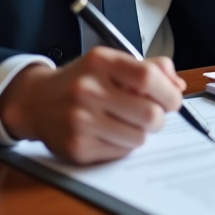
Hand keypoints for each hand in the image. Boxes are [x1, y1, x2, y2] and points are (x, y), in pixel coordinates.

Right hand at [0, 47, 185, 163]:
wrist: (36, 101)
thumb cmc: (81, 80)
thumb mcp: (111, 62)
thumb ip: (149, 67)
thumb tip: (178, 86)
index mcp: (100, 62)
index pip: (148, 77)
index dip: (169, 93)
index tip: (172, 99)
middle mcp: (87, 89)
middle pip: (149, 114)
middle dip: (158, 118)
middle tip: (151, 115)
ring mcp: (80, 120)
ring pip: (138, 137)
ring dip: (140, 132)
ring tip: (125, 122)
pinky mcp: (77, 147)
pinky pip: (120, 152)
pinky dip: (122, 145)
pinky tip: (108, 132)